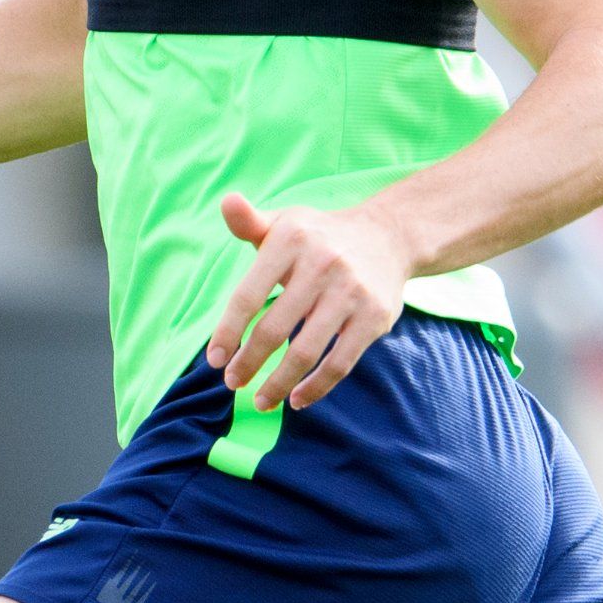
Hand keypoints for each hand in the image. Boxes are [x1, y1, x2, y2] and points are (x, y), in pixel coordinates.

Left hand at [206, 193, 414, 411]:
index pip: (248, 295)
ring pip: (306, 351)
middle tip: (232, 383)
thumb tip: (227, 201)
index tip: (214, 360)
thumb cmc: (319, 237)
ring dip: (279, 383)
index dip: (228, 332)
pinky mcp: (375, 317)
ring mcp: (351, 292)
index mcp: (291, 240)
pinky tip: (297, 400)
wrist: (388, 237)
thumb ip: (249, 223)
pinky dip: (317, 387)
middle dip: (249, 362)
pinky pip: (340, 362)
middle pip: (274, 328)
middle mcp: (322, 263)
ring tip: (261, 401)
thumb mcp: (285, 224)